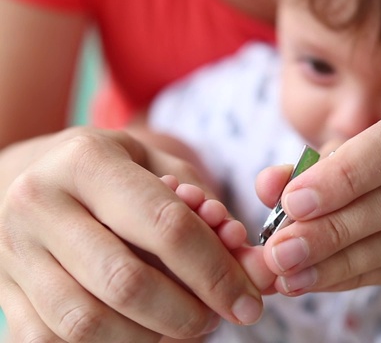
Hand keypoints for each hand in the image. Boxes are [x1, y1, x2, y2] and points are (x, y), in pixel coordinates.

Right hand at [0, 127, 263, 341]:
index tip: (248, 303)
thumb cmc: (110, 174)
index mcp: (87, 161)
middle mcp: (40, 203)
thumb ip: (207, 208)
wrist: (25, 181)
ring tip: (181, 326)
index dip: (216, 273)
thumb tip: (250, 262)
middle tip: (215, 319)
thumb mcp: (158, 168)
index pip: (166, 226)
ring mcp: (14, 252)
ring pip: (88, 322)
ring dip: (150, 337)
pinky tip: (140, 331)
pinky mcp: (4, 293)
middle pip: (126, 282)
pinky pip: (55, 341)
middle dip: (186, 313)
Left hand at [255, 91, 380, 294]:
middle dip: (333, 229)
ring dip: (340, 262)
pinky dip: (359, 277)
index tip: (292, 203)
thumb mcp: (354, 150)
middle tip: (281, 252)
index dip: (345, 175)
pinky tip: (321, 281)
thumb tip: (268, 185)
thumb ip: (311, 165)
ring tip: (291, 274)